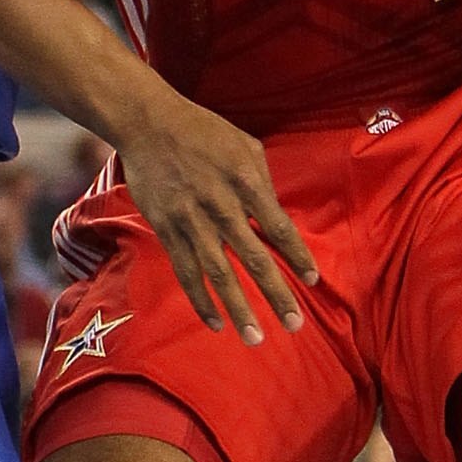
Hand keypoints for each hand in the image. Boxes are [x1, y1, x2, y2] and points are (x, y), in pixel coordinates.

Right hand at [111, 89, 317, 344]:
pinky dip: (201, 300)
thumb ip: (263, 182)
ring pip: (219, 274)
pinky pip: (186, 273)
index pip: (279, 228)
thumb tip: (275, 217)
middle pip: (253, 259)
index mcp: (246, 183)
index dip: (297, 256)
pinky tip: (216, 322)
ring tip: (255, 337)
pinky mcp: (167, 230)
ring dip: (239, 309)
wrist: (149, 124)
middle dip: (276, 294)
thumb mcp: (245, 145)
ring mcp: (191, 221)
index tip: (313, 280)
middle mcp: (221, 206)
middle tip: (294, 324)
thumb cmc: (204, 131)